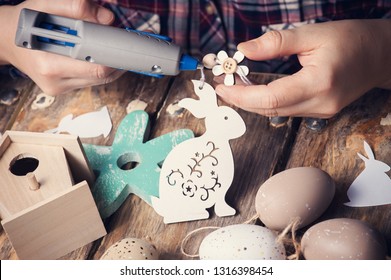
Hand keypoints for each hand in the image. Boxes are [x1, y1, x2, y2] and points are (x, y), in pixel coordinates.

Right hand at [0, 0, 123, 94]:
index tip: (125, 46)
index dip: (115, 57)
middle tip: (121, 44)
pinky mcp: (62, 91)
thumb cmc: (24, 22)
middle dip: (115, 60)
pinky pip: (89, 81)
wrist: (5, 40)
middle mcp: (55, 82)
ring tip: (109, 47)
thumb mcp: (45, 5)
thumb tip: (107, 18)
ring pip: (98, 81)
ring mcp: (59, 89)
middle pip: (101, 77)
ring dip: (108, 65)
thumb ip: (76, 7)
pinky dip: (97, 68)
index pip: (96, 68)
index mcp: (49, 64)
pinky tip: (96, 55)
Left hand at [215, 19, 390, 117]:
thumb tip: (245, 49)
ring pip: (277, 113)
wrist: (381, 55)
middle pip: (270, 109)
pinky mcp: (320, 112)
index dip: (242, 95)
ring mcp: (321, 111)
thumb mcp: (313, 34)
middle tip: (223, 87)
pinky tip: (255, 92)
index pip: (271, 97)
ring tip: (234, 88)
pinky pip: (286, 111)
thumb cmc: (352, 40)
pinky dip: (267, 103)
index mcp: (319, 83)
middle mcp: (320, 103)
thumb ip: (277, 43)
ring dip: (252, 103)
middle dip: (242, 101)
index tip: (223, 87)